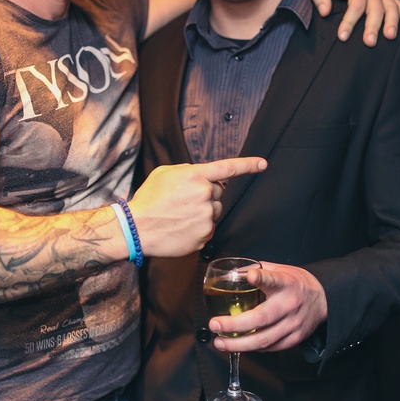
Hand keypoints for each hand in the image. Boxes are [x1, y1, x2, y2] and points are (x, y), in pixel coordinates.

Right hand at [130, 157, 266, 257]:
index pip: (228, 168)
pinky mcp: (205, 236)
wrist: (137, 228)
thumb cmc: (148, 199)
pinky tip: (181, 227)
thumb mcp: (164, 173)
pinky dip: (198, 228)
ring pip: (215, 211)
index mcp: (195, 176)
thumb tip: (202, 176)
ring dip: (203, 211)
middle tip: (184, 201)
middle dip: (206, 194)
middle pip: (219, 192)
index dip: (248, 165)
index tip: (263, 164)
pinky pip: (209, 228)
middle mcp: (205, 195)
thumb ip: (188, 171)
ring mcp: (206, 217)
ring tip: (180, 216)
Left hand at [209, 262, 326, 351]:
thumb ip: (257, 271)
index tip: (250, 276)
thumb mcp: (279, 269)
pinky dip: (252, 348)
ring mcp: (293, 324)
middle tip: (215, 324)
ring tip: (220, 342)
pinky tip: (239, 346)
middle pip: (261, 318)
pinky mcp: (295, 338)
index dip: (262, 278)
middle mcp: (289, 304)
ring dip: (238, 344)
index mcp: (286, 283)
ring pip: (263, 339)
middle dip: (234, 324)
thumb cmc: (296, 283)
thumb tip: (229, 274)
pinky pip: (270, 347)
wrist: (324, 299)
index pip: (274, 280)